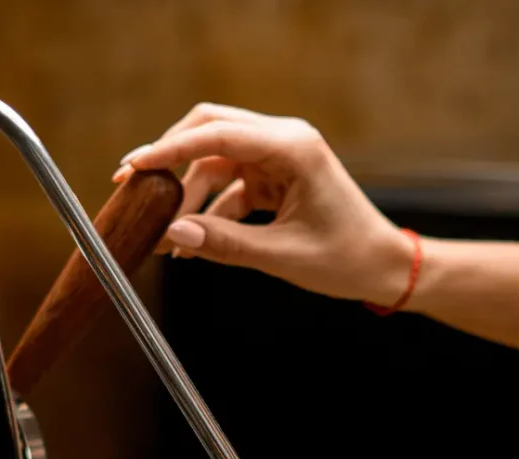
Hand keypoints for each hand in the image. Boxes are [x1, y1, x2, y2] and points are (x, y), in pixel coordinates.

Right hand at [112, 103, 414, 304]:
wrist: (384, 268)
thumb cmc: (347, 259)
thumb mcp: (283, 257)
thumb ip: (226, 244)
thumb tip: (174, 234)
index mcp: (293, 147)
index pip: (217, 134)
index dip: (169, 150)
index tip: (134, 167)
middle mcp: (285, 141)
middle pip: (210, 131)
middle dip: (171, 160)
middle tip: (134, 186)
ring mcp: (280, 158)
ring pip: (216, 162)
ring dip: (190, 197)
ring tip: (167, 238)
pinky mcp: (277, 179)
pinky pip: (231, 185)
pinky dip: (211, 211)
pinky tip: (192, 242)